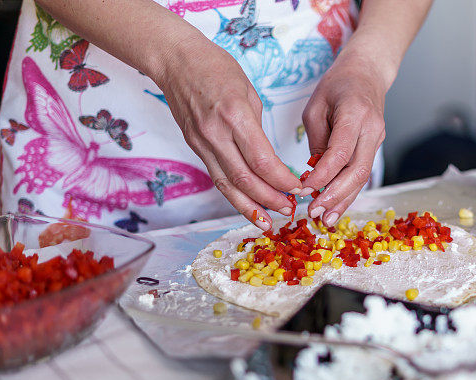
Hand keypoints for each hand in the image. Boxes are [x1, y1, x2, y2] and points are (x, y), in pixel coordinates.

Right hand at [156, 38, 299, 229]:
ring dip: (250, 207)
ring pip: (228, 186)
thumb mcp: (249, 92)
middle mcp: (216, 134)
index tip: (299, 188)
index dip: (282, 180)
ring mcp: (202, 143)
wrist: (176, 60)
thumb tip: (270, 159)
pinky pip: (217, 177)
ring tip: (269, 222)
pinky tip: (248, 207)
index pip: (262, 161)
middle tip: (290, 210)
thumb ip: (258, 128)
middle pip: (246, 179)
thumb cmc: (216, 68)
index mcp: (235, 116)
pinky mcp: (195, 147)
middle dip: (271, 199)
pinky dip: (234, 196)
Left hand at [301, 47, 387, 225]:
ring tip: (325, 219)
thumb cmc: (338, 84)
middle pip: (357, 171)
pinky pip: (361, 174)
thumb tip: (314, 171)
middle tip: (315, 212)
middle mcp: (371, 129)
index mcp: (355, 113)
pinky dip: (348, 193)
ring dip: (343, 201)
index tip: (304, 189)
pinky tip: (335, 208)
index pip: (341, 153)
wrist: (368, 73)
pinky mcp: (375, 147)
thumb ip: (316, 138)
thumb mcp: (316, 105)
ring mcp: (377, 140)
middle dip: (335, 196)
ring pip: (362, 178)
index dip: (323, 175)